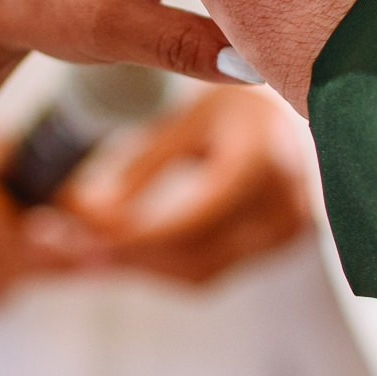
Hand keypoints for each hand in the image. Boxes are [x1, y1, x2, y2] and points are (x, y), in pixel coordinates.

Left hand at [65, 88, 312, 286]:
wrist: (298, 109)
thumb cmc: (237, 103)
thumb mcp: (189, 120)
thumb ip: (143, 165)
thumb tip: (86, 211)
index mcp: (264, 159)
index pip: (196, 215)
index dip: (140, 233)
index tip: (87, 235)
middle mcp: (286, 204)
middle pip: (197, 256)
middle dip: (132, 257)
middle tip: (77, 249)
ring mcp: (289, 231)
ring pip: (203, 272)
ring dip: (144, 268)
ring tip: (94, 252)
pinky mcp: (280, 246)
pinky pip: (216, 269)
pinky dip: (168, 265)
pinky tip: (132, 252)